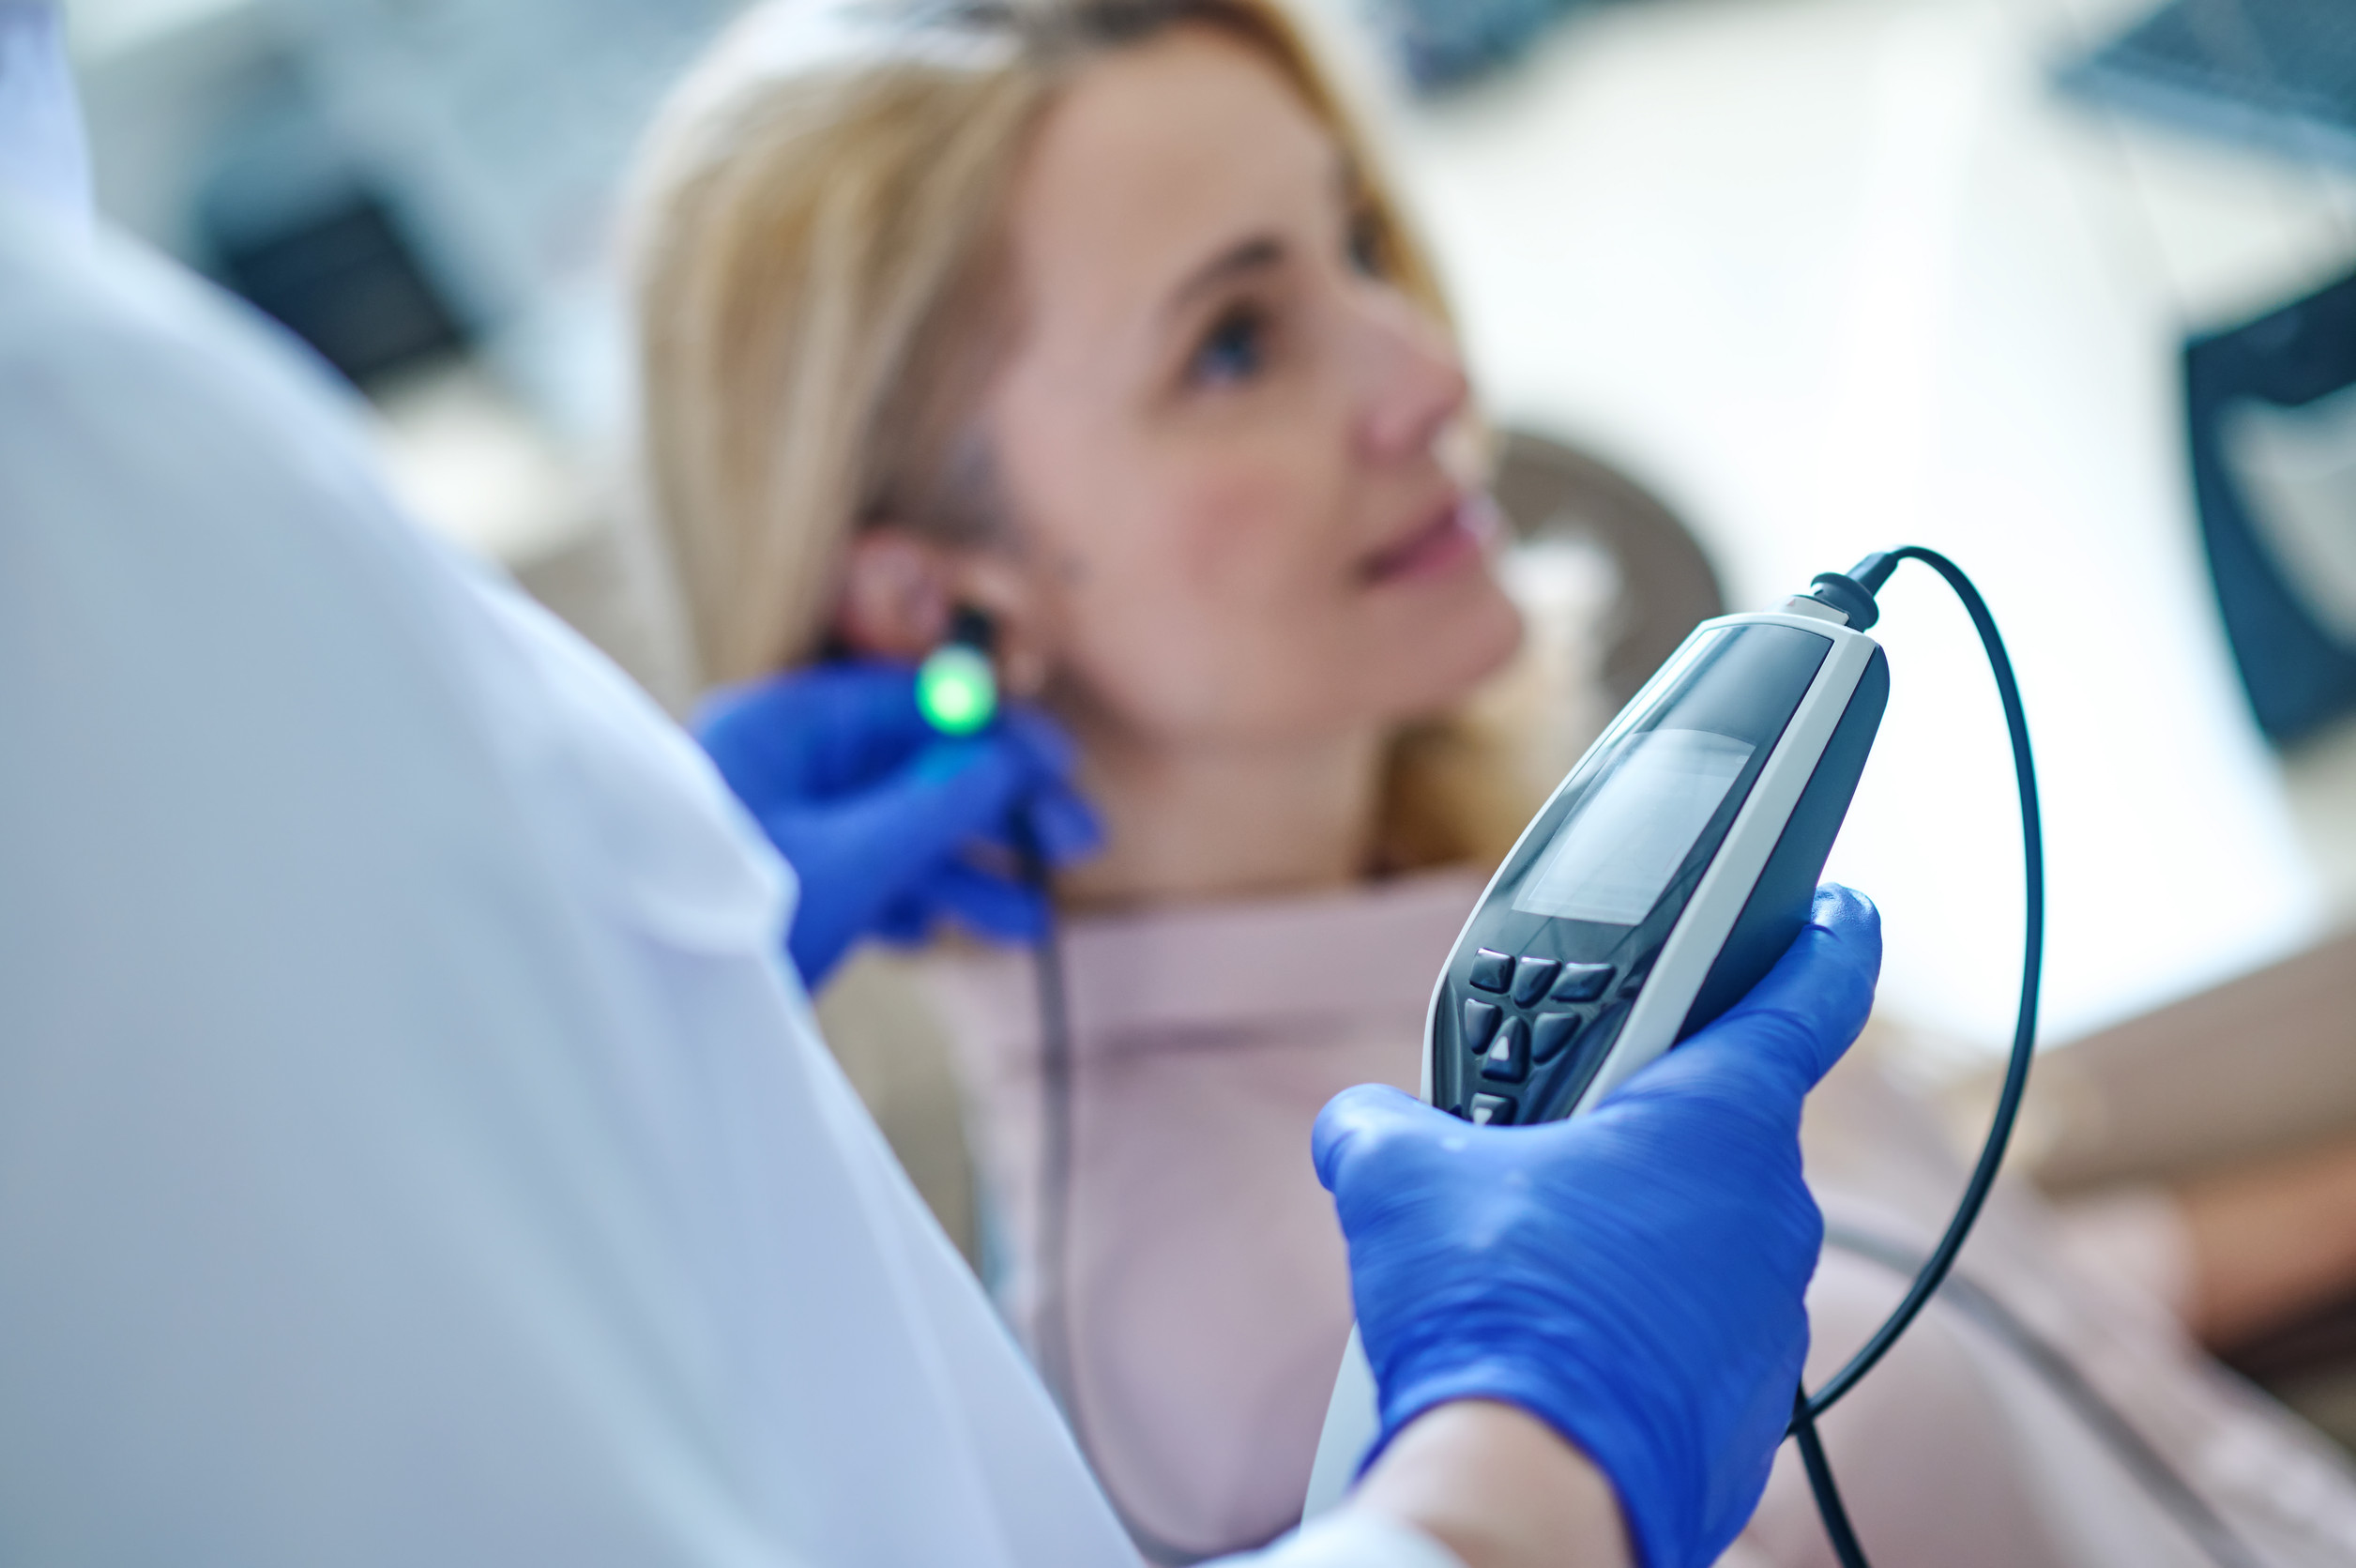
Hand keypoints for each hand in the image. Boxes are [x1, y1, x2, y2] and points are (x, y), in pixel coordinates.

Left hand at [694, 661, 1100, 986]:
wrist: (652, 1019)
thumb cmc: (732, 925)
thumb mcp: (853, 858)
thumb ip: (939, 803)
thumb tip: (1011, 761)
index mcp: (776, 730)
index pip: (904, 703)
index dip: (990, 731)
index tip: (1058, 764)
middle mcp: (774, 768)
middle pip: (910, 768)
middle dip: (994, 812)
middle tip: (1076, 842)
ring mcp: (773, 830)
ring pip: (892, 831)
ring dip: (967, 871)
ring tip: (1032, 922)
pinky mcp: (776, 888)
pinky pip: (859, 876)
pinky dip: (907, 900)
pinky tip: (937, 931)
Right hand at [1313, 886, 1880, 1567]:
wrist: (1531, 1486)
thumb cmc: (1494, 1312)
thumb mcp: (1400, 1181)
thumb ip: (1384, 1124)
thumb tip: (1361, 1125)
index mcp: (1716, 1122)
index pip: (1807, 998)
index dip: (1829, 942)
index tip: (1844, 913)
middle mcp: (1767, 1212)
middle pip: (1724, 1126)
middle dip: (1649, 1120)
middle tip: (1561, 1131)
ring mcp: (1769, 1315)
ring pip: (1709, 1235)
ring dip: (1641, 1229)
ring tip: (1538, 1255)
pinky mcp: (1751, 1406)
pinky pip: (1701, 1330)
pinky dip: (1645, 1323)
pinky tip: (1563, 1338)